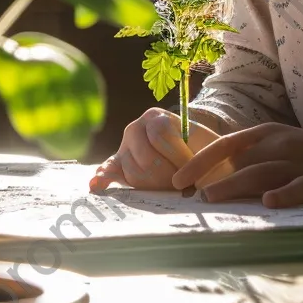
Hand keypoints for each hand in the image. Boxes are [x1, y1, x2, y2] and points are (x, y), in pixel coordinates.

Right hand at [88, 108, 228, 192]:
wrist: (195, 157)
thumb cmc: (202, 151)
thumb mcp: (206, 145)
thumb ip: (199, 154)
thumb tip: (190, 175)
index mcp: (156, 117)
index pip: (160, 134)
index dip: (178, 155)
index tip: (192, 169)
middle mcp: (135, 129)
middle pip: (146, 158)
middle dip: (168, 175)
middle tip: (182, 183)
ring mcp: (124, 148)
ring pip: (134, 174)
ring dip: (155, 185)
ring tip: (169, 186)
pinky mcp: (118, 167)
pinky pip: (108, 171)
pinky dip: (102, 178)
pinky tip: (96, 185)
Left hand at [170, 123, 302, 208]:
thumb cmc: (300, 155)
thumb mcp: (271, 147)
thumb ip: (244, 159)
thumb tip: (204, 181)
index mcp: (263, 135)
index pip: (225, 145)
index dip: (200, 161)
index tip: (177, 179)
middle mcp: (277, 145)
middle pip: (241, 162)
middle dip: (215, 179)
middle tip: (194, 196)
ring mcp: (297, 163)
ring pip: (263, 172)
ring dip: (236, 185)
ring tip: (213, 198)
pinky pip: (300, 187)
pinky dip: (285, 194)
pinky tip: (269, 202)